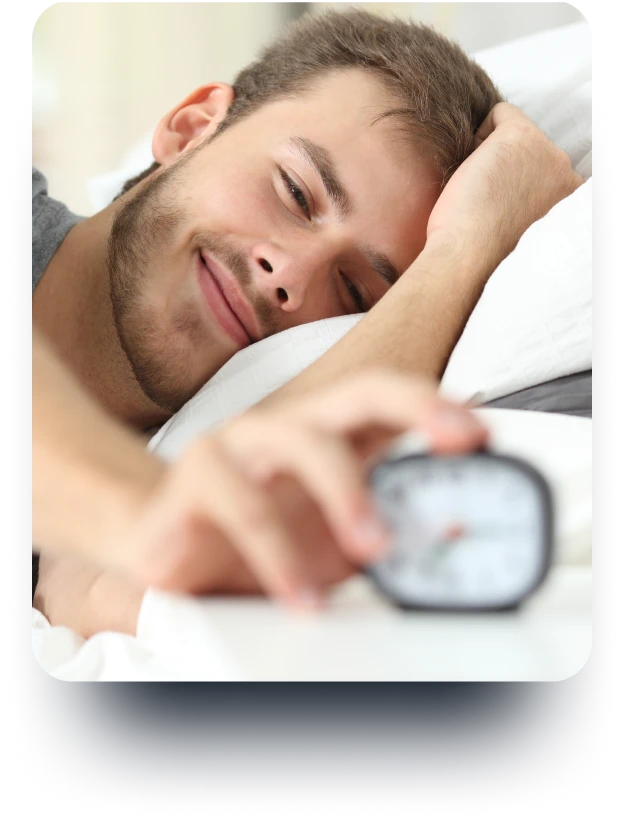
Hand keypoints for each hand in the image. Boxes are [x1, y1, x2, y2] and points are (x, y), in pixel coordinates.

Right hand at [121, 371, 488, 609]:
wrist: (169, 551)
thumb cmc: (258, 541)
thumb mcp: (333, 546)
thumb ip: (388, 533)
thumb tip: (450, 530)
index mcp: (328, 437)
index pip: (387, 399)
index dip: (434, 406)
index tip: (480, 432)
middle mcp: (289, 428)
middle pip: (357, 392)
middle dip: (414, 408)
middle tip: (456, 440)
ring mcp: (241, 443)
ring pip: (301, 443)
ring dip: (347, 494)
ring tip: (373, 549)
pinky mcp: (196, 477)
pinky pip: (243, 506)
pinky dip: (279, 556)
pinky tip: (300, 594)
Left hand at [426, 102, 583, 275]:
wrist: (468, 256)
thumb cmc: (482, 252)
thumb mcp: (522, 230)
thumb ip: (530, 204)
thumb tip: (512, 187)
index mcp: (569, 200)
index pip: (544, 171)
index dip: (514, 182)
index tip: (499, 205)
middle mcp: (566, 174)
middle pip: (530, 151)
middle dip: (505, 166)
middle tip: (487, 200)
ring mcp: (548, 153)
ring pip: (515, 133)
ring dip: (493, 155)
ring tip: (481, 190)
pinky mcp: (521, 136)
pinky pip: (500, 113)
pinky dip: (479, 134)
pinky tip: (473, 170)